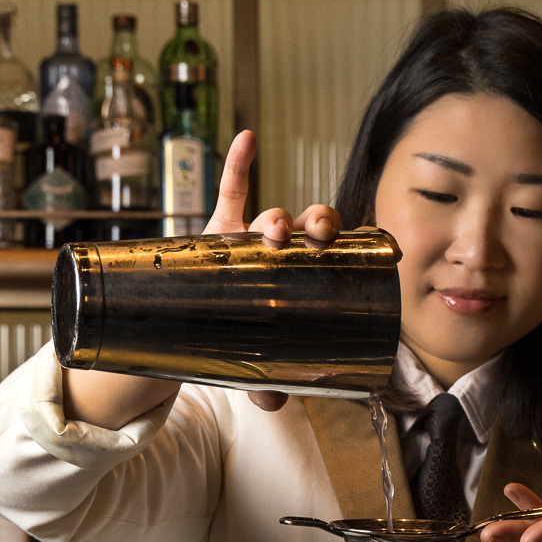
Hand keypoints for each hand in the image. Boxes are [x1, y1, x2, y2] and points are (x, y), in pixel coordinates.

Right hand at [204, 131, 342, 412]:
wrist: (189, 322)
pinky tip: (249, 138)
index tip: (353, 246)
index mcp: (301, 273)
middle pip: (309, 224)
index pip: (331, 249)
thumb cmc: (235, 333)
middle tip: (317, 238)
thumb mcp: (252, 363)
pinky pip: (230, 188)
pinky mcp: (217, 228)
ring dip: (277, 216)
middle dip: (318, 223)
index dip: (343, 241)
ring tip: (274, 231)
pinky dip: (240, 163)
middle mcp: (282, 248)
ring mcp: (249, 234)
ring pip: (271, 214)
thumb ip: (266, 383)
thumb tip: (275, 404)